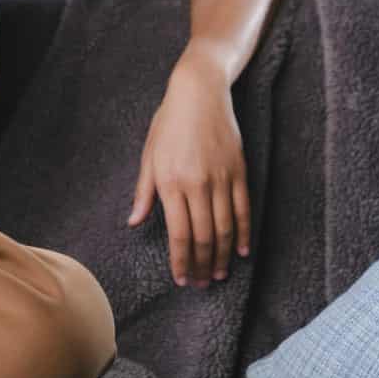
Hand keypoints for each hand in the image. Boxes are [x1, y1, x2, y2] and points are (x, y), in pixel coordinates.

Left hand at [126, 52, 250, 286]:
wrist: (200, 94)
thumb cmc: (169, 124)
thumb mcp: (149, 155)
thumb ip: (144, 192)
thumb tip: (134, 221)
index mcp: (171, 182)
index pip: (179, 234)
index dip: (181, 260)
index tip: (181, 279)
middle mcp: (198, 185)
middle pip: (203, 236)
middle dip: (201, 265)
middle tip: (200, 284)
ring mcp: (221, 179)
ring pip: (224, 228)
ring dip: (221, 255)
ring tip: (218, 274)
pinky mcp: (239, 172)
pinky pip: (243, 209)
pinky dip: (243, 233)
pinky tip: (240, 251)